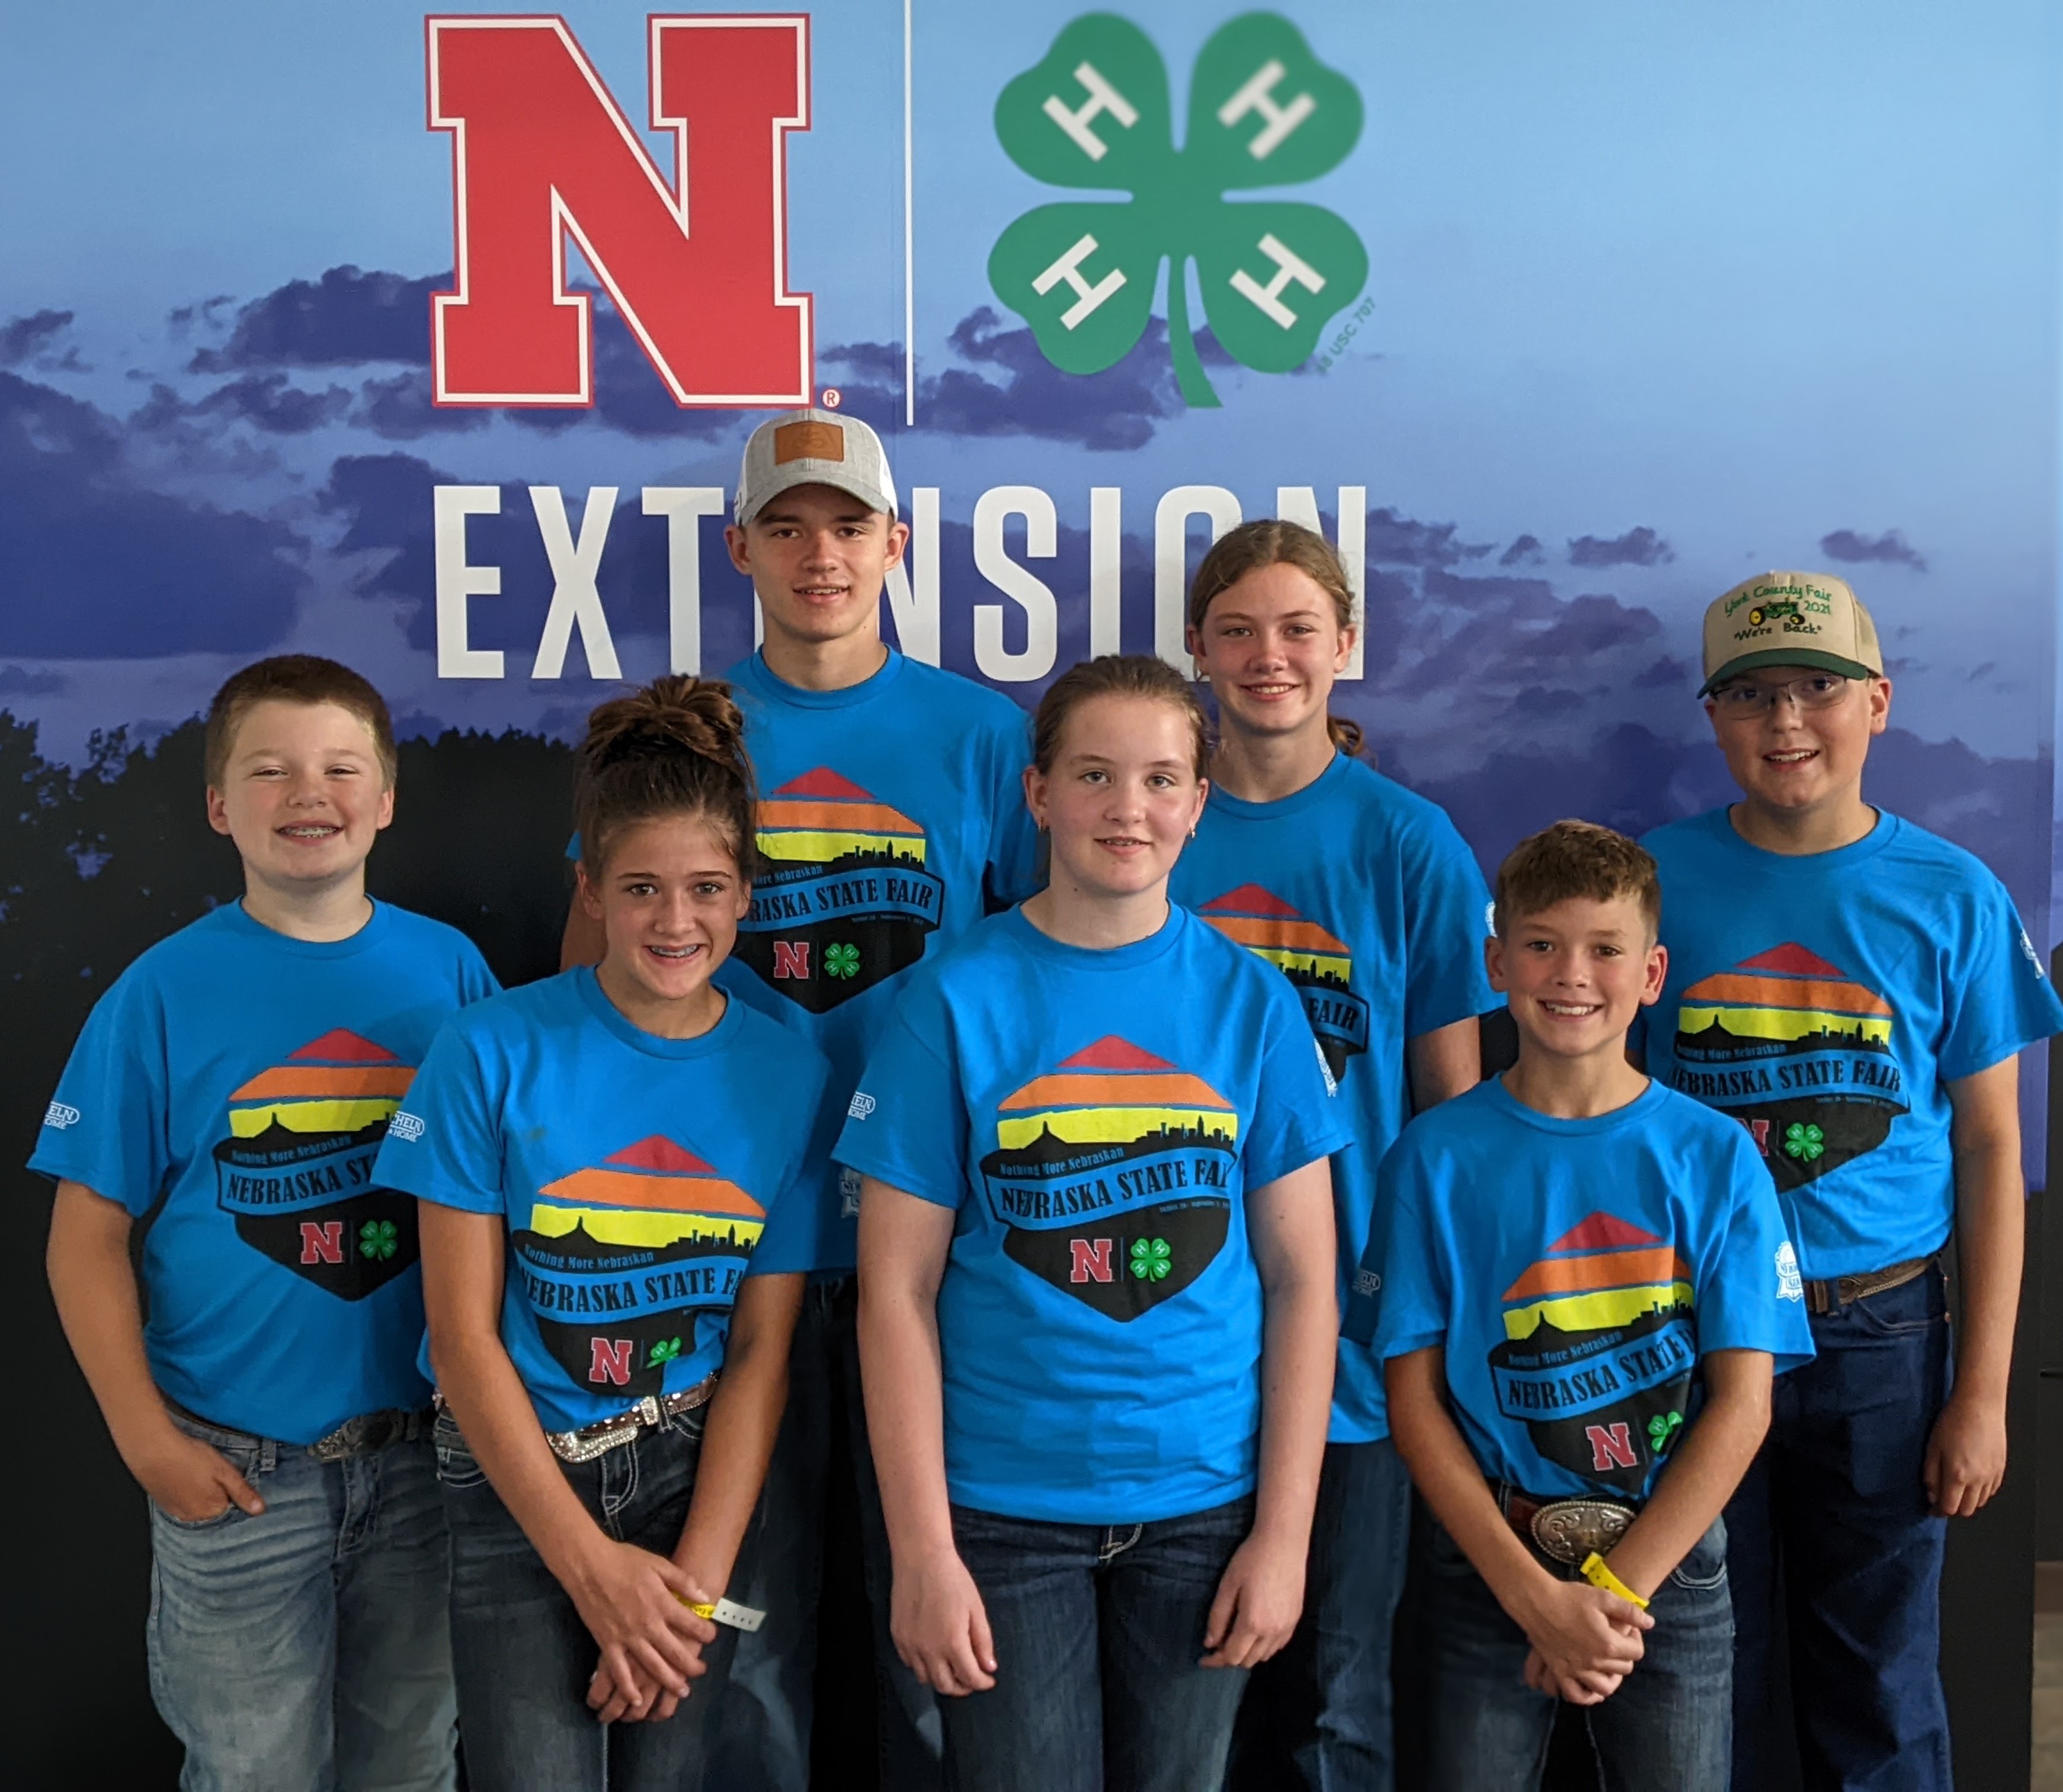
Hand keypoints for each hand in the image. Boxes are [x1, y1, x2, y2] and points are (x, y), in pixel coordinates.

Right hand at [131, 1424, 264, 1523]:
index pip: (232, 1506)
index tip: (225, 1475)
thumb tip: (260, 1510)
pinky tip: (184, 1477)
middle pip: (214, 1508)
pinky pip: (182, 1503)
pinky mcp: (163, 1505)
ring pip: (197, 1505)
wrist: (152, 1450)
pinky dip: (185, 1493)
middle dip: (217, 1493)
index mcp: (212, 1510)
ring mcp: (176, 1512)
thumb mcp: (224, 1471)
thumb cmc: (190, 1457)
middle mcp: (193, 1517)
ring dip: (200, 1493)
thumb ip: (242, 1492)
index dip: (232, 1489)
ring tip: (196, 1472)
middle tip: (209, 1472)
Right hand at [562, 1539, 714, 1713]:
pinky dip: (628, 1688)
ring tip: (682, 1692)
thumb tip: (705, 1597)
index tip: (712, 1638)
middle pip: (675, 1652)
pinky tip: (637, 1701)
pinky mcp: (608, 1644)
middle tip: (701, 1672)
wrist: (589, 1566)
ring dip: (669, 1682)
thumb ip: (683, 1581)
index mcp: (662, 1603)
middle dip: (692, 1665)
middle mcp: (648, 1625)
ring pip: (653, 1667)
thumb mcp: (659, 1564)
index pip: (691, 1624)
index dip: (705, 1633)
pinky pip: (620, 1672)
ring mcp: (627, 1637)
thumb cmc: (625, 1561)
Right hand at [890, 1548, 995, 1695]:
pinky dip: (923, 1666)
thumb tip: (989, 1667)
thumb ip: (983, 1642)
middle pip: (945, 1686)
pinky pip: (910, 1663)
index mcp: (952, 1643)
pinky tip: (933, 1654)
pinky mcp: (898, 1636)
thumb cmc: (952, 1579)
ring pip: (925, 1679)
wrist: (921, 1558)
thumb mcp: (976, 1609)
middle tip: (972, 1679)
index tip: (989, 1680)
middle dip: (962, 1687)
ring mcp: (910, 1645)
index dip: (982, 1683)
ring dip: (941, 1679)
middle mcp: (928, 1649)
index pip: (970, 1678)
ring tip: (953, 1668)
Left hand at [1201, 1530, 1305, 1668]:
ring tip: (1234, 1637)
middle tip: (1216, 1644)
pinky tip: (1254, 1632)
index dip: (1215, 1660)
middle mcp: (1272, 1632)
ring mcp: (1287, 1627)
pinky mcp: (1295, 1619)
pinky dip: (1263, 1647)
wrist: (1284, 1542)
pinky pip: (1277, 1645)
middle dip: (1229, 1657)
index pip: (1232, 1656)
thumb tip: (1209, 1642)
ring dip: (1247, 1653)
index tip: (1203, 1658)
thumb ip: (1217, 1617)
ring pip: (1264, 1656)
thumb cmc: (1251, 1559)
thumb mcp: (1227, 1585)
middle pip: (1248, 1661)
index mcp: (1253, 1623)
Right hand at [1512, 1576, 1650, 1696]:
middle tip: (1617, 1640)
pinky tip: (1590, 1688)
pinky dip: (1586, 1696)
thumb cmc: (1570, 1597)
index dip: (1636, 1638)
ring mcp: (1576, 1670)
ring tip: (1608, 1665)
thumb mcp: (1603, 1597)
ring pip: (1604, 1687)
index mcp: (1608, 1644)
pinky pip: (1576, 1695)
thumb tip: (1650, 1624)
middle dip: (1625, 1654)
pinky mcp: (1560, 1672)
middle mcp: (1594, 1662)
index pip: (1636, 1652)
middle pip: (1623, 1669)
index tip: (1629, 1628)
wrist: (1537, 1601)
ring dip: (1611, 1678)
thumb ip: (1630, 1612)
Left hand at [1924, 1391, 2007, 1516]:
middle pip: (1967, 1510)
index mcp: (1958, 1475)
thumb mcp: (1932, 1448)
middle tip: (1942, 1499)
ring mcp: (1992, 1475)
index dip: (1938, 1511)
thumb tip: (1932, 1496)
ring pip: (1980, 1502)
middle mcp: (1978, 1479)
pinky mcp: (2001, 1469)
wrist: (1979, 1407)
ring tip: (1955, 1490)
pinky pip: (1991, 1491)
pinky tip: (1970, 1482)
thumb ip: (1931, 1475)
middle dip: (1953, 1508)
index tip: (1931, 1509)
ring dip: (1967, 1501)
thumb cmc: (1952, 1423)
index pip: (1949, 1507)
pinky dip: (1980, 1492)